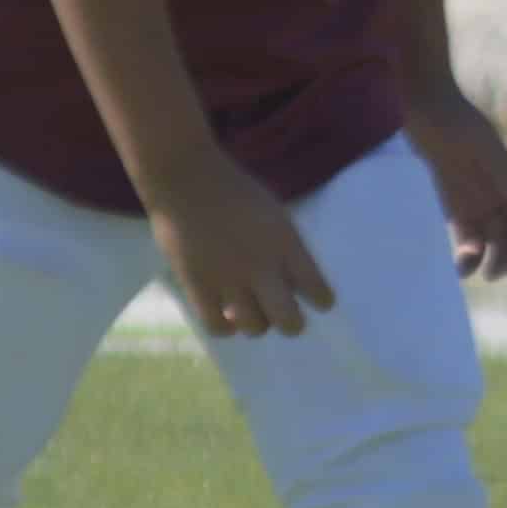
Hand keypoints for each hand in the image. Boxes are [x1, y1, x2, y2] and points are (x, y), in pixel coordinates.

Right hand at [148, 149, 334, 338]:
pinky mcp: (198, 285)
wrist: (186, 179)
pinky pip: (218, 326)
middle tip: (285, 316)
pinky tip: (226, 316)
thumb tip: (294, 282)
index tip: (318, 301)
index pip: (316, 289)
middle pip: (289, 322)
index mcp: (286, 244)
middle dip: (291, 323)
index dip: (321, 300)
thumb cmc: (233, 191)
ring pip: (255, 328)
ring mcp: (228, 279)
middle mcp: (261, 267)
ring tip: (251, 312)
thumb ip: (287, 247)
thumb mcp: (275, 214)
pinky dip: (226, 327)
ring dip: (257, 323)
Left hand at [405, 81, 506, 281]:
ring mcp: (474, 199)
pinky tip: (458, 264)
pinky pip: (463, 232)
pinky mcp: (453, 203)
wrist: (425, 106)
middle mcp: (496, 193)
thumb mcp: (479, 146)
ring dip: (484, 256)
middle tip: (493, 274)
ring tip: (471, 272)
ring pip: (486, 237)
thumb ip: (499, 175)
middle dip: (505, 255)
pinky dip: (464, 249)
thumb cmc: (455, 120)